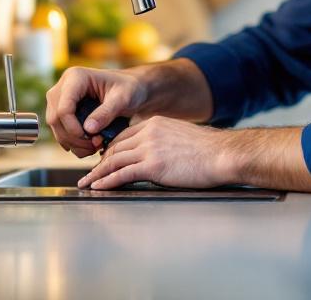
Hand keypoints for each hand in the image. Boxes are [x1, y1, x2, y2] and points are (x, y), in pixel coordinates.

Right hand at [44, 66, 147, 157]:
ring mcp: (59, 99)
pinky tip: (89, 146)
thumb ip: (106, 113)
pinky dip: (73, 143)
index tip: (91, 139)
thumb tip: (88, 129)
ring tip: (95, 146)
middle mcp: (62, 86)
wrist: (130, 88)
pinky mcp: (62, 111)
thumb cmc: (128, 89)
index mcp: (75, 77)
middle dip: (74, 138)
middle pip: (56, 119)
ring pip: (56, 127)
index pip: (64, 108)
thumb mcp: (123, 99)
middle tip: (96, 145)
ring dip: (73, 143)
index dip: (73, 128)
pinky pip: (60, 130)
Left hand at [77, 116, 233, 189]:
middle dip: (100, 162)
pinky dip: (107, 181)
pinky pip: (123, 174)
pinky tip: (99, 187)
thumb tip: (158, 154)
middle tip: (90, 174)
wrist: (223, 155)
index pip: (124, 136)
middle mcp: (149, 132)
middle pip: (115, 147)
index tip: (103, 160)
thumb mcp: (181, 137)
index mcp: (155, 123)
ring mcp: (150, 148)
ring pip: (114, 160)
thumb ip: (164, 141)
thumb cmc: (208, 151)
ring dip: (97, 174)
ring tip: (87, 183)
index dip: (111, 150)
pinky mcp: (153, 165)